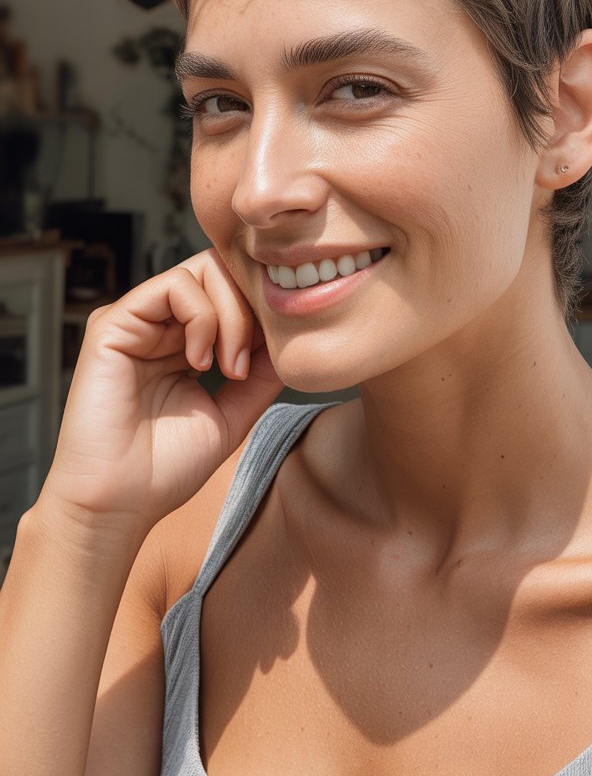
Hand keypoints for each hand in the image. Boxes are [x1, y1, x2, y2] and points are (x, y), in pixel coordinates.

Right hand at [41, 248, 282, 535]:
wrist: (119, 504)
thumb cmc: (165, 468)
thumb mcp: (233, 412)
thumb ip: (262, 372)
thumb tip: (294, 337)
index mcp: (183, 341)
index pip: (231, 291)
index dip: (262, 310)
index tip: (277, 350)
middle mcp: (158, 323)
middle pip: (221, 271)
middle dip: (250, 309)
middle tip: (246, 364)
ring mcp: (136, 319)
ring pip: (203, 271)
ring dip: (232, 317)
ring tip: (228, 368)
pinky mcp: (114, 322)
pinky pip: (174, 286)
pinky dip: (203, 318)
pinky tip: (201, 363)